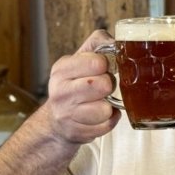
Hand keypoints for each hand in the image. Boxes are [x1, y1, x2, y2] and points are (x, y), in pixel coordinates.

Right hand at [40, 29, 121, 144]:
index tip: (100, 69)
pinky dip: (110, 119)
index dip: (105, 65)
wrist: (56, 120)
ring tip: (100, 102)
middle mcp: (61, 91)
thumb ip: (98, 43)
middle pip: (104, 85)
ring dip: (109, 105)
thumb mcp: (80, 59)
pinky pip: (108, 124)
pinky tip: (101, 115)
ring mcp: (67, 115)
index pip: (97, 62)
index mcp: (62, 69)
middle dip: (109, 86)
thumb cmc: (75, 85)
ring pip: (105, 109)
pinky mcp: (77, 132)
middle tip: (102, 87)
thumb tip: (118, 41)